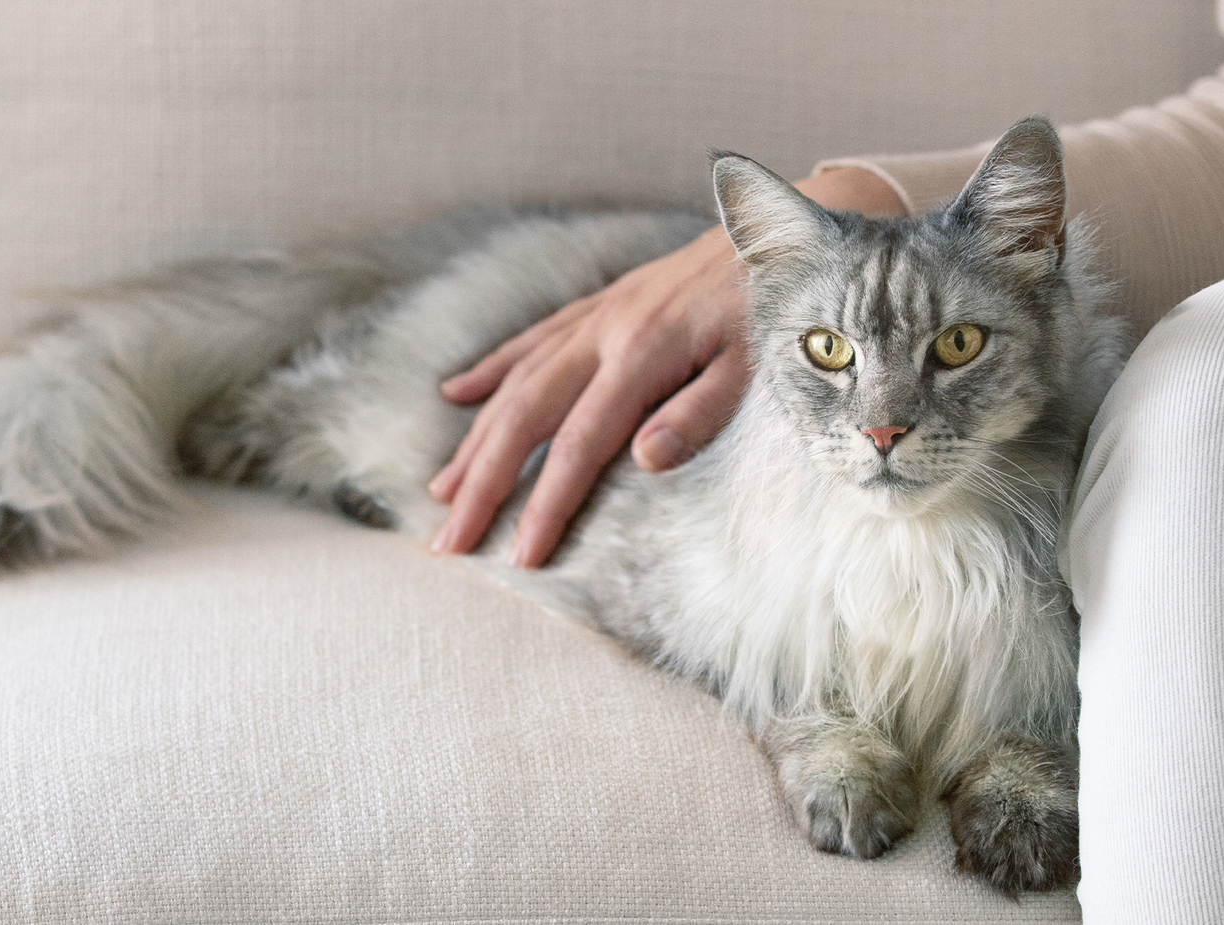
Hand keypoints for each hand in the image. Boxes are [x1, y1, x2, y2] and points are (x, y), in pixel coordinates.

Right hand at [429, 165, 905, 566]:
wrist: (783, 229)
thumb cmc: (775, 308)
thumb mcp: (757, 365)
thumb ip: (700, 411)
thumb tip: (643, 459)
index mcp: (642, 355)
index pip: (579, 444)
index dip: (545, 502)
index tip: (520, 554)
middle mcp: (604, 333)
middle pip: (525, 417)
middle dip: (484, 481)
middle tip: (448, 539)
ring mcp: (597, 316)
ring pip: (517, 381)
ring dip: (475, 438)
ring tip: (440, 488)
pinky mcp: (601, 304)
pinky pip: (532, 340)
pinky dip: (491, 370)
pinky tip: (454, 396)